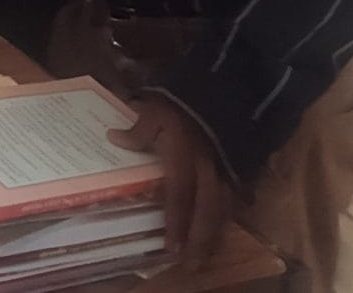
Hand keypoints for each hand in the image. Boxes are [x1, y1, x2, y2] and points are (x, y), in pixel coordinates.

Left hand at [107, 98, 227, 264]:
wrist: (225, 87)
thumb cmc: (182, 101)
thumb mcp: (155, 110)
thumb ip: (137, 130)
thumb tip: (113, 139)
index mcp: (185, 156)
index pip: (179, 195)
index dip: (176, 223)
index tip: (172, 248)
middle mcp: (208, 168)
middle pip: (207, 211)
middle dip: (200, 240)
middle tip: (192, 265)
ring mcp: (227, 169)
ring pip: (224, 209)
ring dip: (214, 234)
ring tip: (205, 256)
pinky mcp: (239, 166)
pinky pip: (237, 196)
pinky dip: (230, 215)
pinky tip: (224, 228)